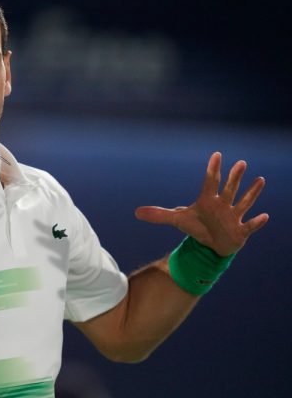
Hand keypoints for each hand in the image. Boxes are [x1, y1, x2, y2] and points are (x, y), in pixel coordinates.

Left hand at [135, 152, 268, 255]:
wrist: (210, 245)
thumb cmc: (196, 227)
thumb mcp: (177, 220)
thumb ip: (158, 215)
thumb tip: (136, 212)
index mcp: (207, 200)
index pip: (210, 182)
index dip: (212, 169)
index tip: (216, 154)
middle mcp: (222, 205)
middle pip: (229, 189)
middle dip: (234, 177)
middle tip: (241, 163)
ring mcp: (232, 217)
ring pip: (243, 203)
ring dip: (251, 193)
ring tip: (260, 180)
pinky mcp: (240, 231)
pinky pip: (250, 225)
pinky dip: (256, 222)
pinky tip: (264, 216)